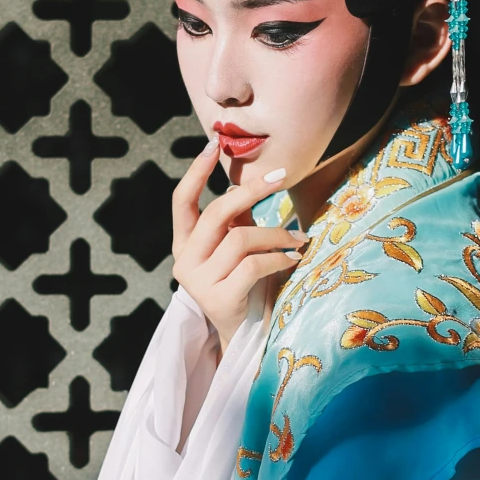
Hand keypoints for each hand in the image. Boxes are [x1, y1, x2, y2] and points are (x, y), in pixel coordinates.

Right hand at [171, 138, 304, 351]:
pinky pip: (253, 265)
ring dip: (277, 234)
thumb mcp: (237, 246)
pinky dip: (279, 258)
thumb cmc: (244, 284)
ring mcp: (198, 282)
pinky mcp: (218, 298)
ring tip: (298, 239)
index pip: (181, 201)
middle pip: (216, 213)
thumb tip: (248, 179)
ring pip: (240, 239)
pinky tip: (293, 259)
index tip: (213, 145)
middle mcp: (184, 261)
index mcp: (184, 244)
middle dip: (252, 191)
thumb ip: (237, 218)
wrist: (245, 334)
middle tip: (281, 177)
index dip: (195, 172)